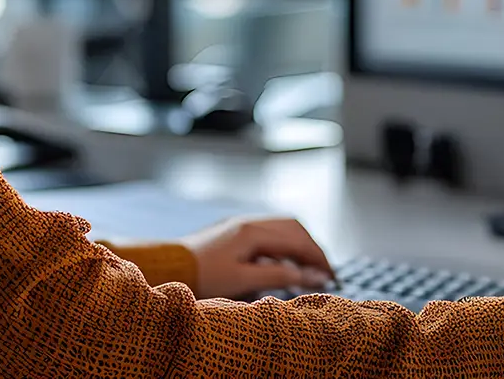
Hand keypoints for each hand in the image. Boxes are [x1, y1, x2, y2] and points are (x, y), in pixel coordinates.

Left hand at [179, 216, 334, 298]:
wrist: (170, 265)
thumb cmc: (203, 276)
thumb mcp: (244, 281)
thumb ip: (280, 276)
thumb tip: (315, 275)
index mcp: (253, 232)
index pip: (298, 241)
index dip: (319, 259)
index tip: (333, 279)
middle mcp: (248, 222)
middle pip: (293, 227)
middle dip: (312, 247)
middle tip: (325, 273)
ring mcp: (240, 224)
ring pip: (281, 227)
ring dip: (299, 244)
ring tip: (308, 269)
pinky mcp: (234, 231)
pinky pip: (268, 232)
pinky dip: (284, 245)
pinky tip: (284, 264)